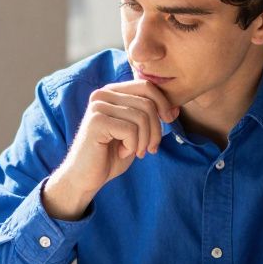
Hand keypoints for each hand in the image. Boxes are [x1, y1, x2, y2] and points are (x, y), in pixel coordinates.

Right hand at [42, 80, 177, 219]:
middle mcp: (102, 94)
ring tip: (136, 152)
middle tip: (150, 149)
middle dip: (155, 129)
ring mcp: (98, 106)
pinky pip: (130, 130)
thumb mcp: (136, 132)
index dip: (163, 104)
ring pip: (141, 117)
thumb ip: (151, 116)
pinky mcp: (96, 121)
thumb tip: (175, 108)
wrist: (86, 177)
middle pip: (147, 103)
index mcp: (112, 92)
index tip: (169, 122)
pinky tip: (122, 153)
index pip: (146, 86)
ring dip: (144, 141)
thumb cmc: (112, 155)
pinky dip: (133, 146)